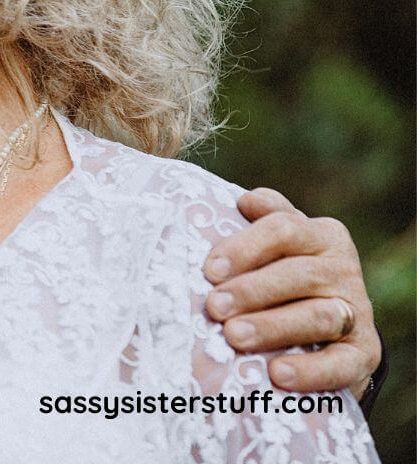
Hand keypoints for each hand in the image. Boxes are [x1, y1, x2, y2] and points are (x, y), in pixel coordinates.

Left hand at [203, 188, 379, 398]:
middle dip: (251, 290)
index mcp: (320, 235)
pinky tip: (277, 373)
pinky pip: (340, 364)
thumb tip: (246, 200)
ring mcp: (356, 312)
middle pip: (297, 274)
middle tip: (213, 307)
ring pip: (318, 316)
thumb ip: (264, 220)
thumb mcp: (276, 246)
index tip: (209, 270)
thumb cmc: (284, 277)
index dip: (244, 247)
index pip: (282, 229)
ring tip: (234, 336)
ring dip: (273, 326)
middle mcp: (343, 269)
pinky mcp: (364, 354)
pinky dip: (310, 370)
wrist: (328, 332)